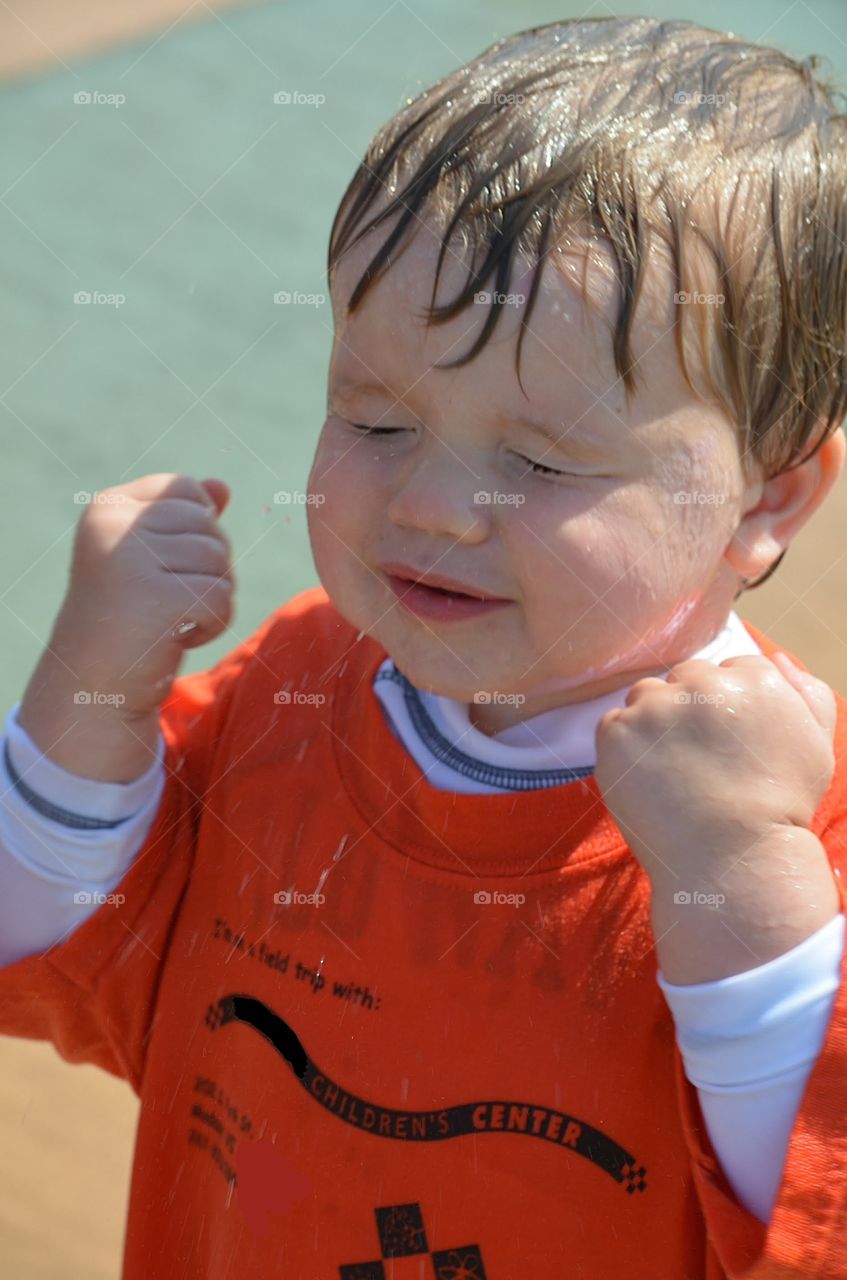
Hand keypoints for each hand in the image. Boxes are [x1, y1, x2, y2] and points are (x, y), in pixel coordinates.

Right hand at [54, 473, 235, 716]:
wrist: (94, 684)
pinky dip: (215, 624)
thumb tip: (222, 485)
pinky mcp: (154, 598)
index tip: (166, 567)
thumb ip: (183, 519)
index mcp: (108, 507)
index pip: (184, 488)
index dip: (198, 529)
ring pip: (219, 561)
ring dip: (213, 598)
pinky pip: (221, 597)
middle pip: (208, 526)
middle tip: (173, 602)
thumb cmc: (128, 617)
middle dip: (210, 568)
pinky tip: (181, 637)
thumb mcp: (152, 559)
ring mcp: (130, 560)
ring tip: (175, 619)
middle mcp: (113, 526)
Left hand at [593, 652, 836, 884]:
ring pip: (646, 697)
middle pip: (686, 678)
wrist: (734, 864)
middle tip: (701, 762)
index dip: (729, 710)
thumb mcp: (816, 747)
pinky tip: (649, 782)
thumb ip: (808, 694)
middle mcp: (704, 683)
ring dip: (654, 724)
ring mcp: (656, 707)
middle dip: (690, 710)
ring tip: (674, 773)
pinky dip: (625, 750)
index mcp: (755, 678)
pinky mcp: (618, 732)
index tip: (730, 746)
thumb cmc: (780, 810)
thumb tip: (777, 659)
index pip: (731, 669)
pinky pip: (614, 726)